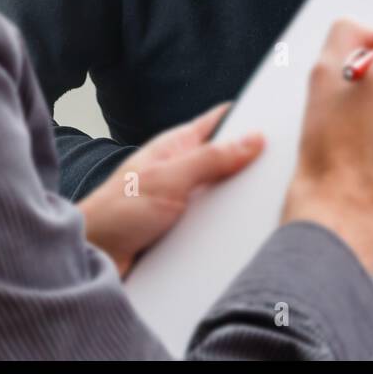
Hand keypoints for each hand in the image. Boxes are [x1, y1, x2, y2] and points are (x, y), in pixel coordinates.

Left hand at [79, 103, 264, 276]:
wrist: (92, 259)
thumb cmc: (116, 212)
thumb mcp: (170, 179)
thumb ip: (211, 159)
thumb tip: (252, 139)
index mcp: (177, 146)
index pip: (220, 121)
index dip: (247, 115)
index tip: (277, 115)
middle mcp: (182, 169)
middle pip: (228, 159)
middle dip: (251, 164)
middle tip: (280, 168)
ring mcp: (184, 199)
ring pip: (224, 194)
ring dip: (238, 202)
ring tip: (260, 206)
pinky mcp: (184, 227)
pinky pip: (215, 222)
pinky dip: (227, 226)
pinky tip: (241, 234)